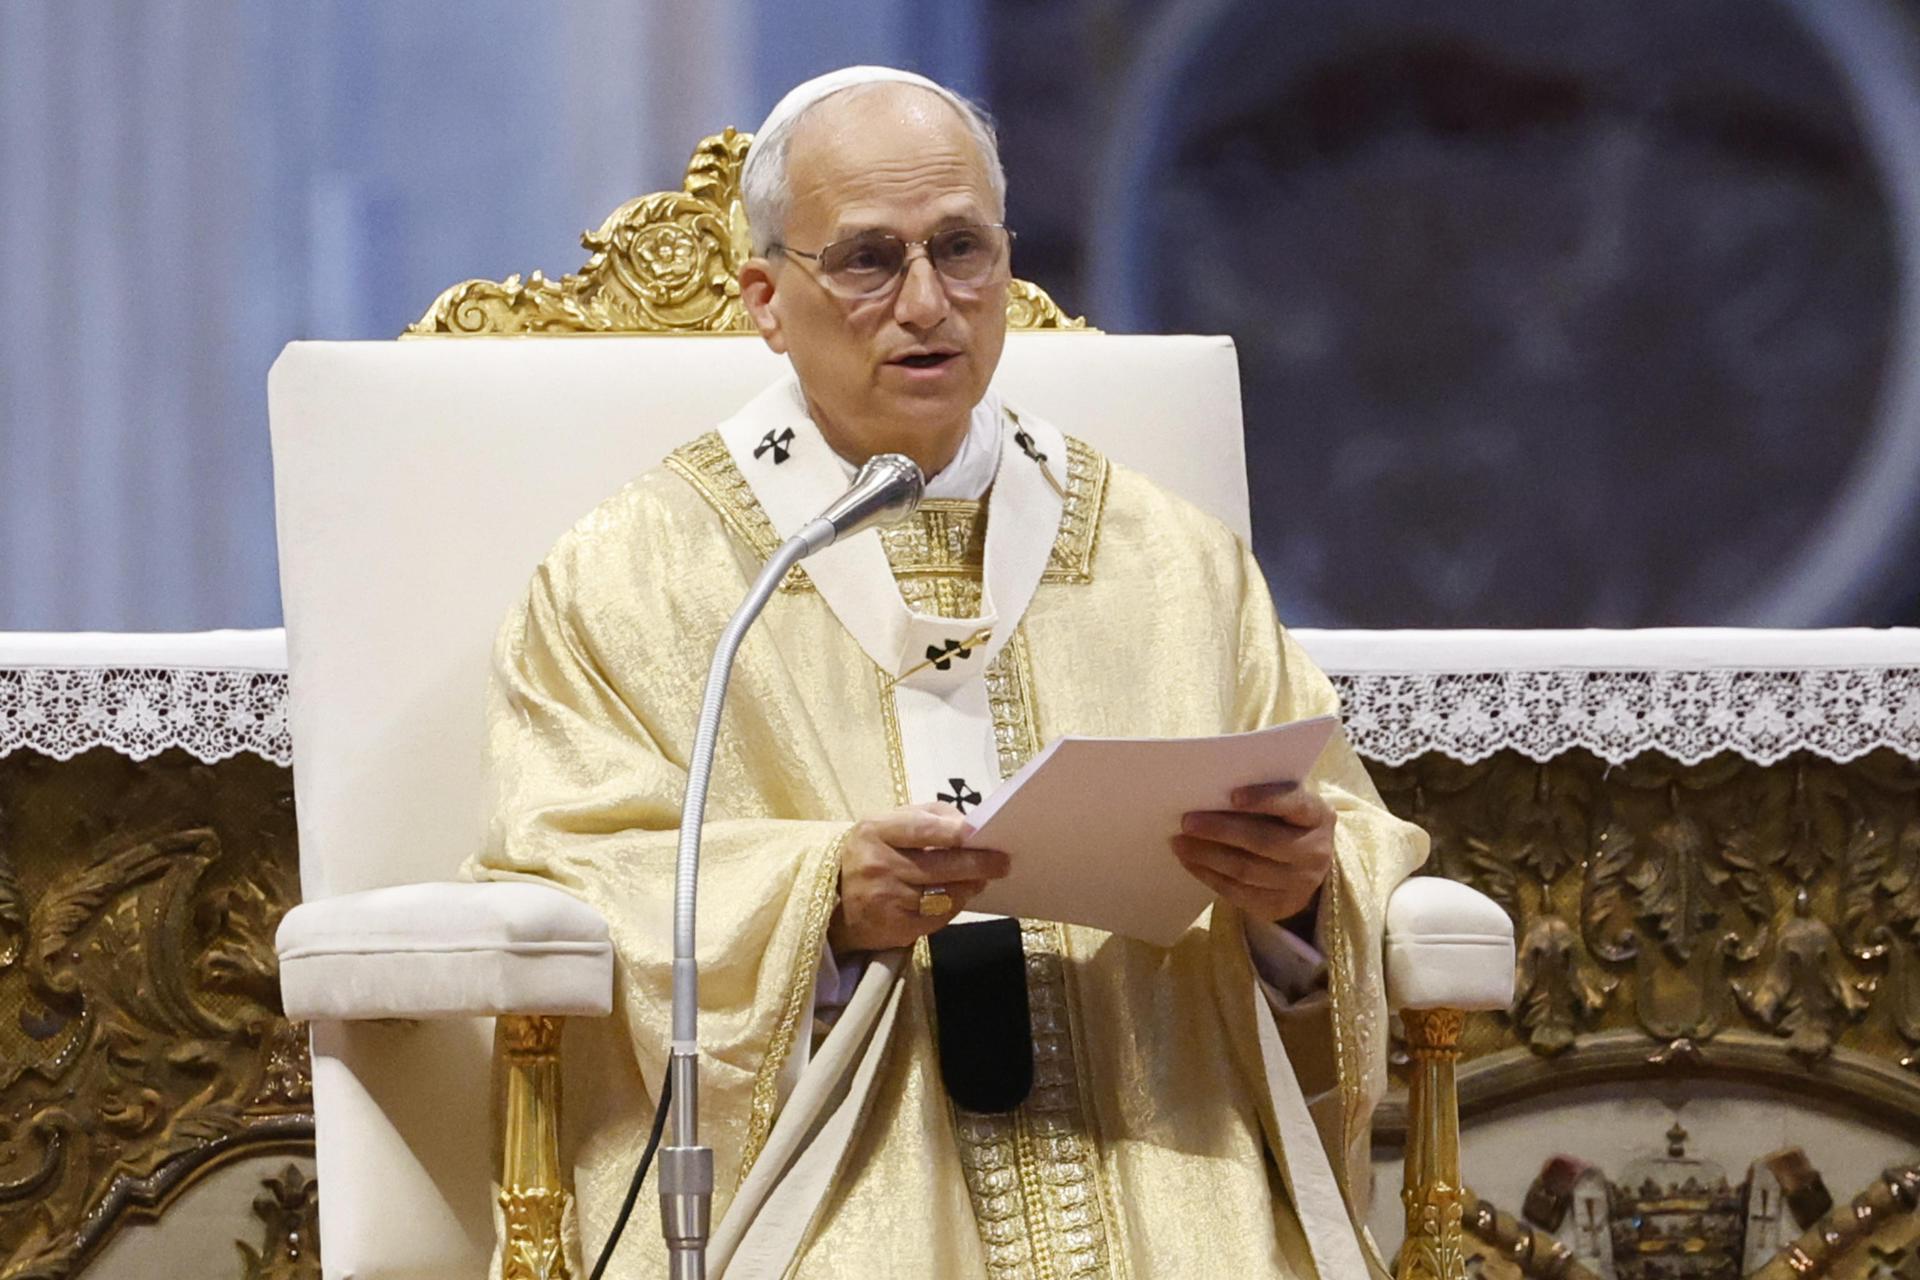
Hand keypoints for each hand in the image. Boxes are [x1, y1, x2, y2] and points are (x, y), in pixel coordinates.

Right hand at [829, 802, 1010, 952]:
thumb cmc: (872, 853)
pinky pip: (938, 917)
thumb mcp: (887, 825)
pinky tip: (958, 897)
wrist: (832, 899)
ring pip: (944, 894)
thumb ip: (928, 817)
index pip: (920, 830)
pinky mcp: (894, 928)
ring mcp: (886, 900)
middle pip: (940, 866)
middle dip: (977, 864)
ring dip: (970, 887)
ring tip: (981, 879)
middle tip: (1002, 862)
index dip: (953, 832)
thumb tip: (971, 824)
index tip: (980, 833)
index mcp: (875, 831)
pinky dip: (954, 906)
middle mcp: (878, 865)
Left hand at [1171, 781, 1333, 922]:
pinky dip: (1209, 876)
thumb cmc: (1285, 822)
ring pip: (1246, 870)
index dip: (1265, 800)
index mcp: (1318, 816)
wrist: (1307, 866)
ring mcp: (1300, 883)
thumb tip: (1209, 791)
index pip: (1295, 804)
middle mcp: (1315, 851)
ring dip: (1207, 856)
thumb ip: (1262, 796)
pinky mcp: (1280, 906)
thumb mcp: (1286, 804)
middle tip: (1187, 822)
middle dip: (1221, 831)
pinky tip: (1189, 862)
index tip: (1233, 796)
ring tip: (1179, 842)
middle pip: (1264, 841)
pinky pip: (1238, 893)